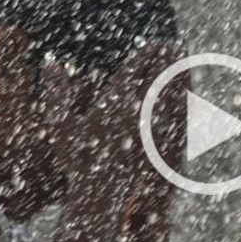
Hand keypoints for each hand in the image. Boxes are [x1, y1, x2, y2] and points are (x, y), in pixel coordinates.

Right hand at [48, 44, 185, 211]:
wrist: (103, 198)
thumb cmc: (79, 161)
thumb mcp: (61, 125)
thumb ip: (57, 92)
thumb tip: (51, 63)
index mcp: (118, 101)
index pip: (139, 67)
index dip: (150, 52)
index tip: (158, 43)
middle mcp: (142, 111)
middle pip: (162, 77)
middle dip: (171, 59)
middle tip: (179, 46)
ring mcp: (159, 128)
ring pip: (176, 95)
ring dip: (184, 77)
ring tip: (188, 65)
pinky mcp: (169, 145)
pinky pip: (182, 118)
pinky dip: (187, 103)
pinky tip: (189, 99)